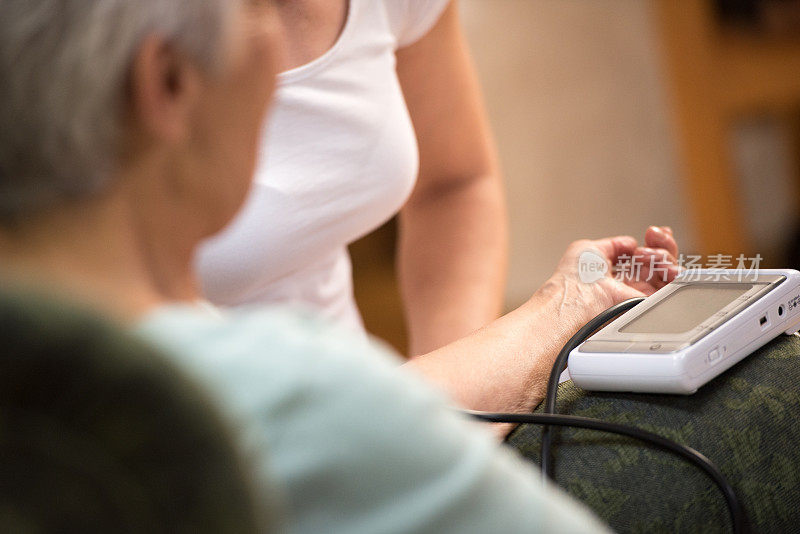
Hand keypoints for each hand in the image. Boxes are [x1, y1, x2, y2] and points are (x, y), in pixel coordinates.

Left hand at [541, 226, 680, 325]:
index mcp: (617, 276)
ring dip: (664, 256)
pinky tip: (662, 263)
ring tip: (645, 253)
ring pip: (671, 273)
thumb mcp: (589, 249)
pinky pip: (674, 288)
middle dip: (662, 244)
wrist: (576, 296)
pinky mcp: (651, 304)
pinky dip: (674, 271)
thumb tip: (631, 243)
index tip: (652, 232)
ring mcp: (642, 296)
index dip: (654, 243)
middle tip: (652, 236)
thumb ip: (614, 244)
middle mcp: (631, 287)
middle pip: (663, 263)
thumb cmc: (574, 277)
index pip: (645, 259)